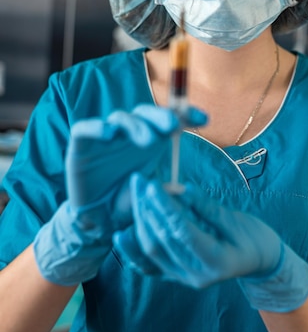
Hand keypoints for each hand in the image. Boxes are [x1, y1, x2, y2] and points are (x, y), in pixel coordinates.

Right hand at [33, 105, 205, 285]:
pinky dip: (96, 127)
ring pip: (120, 118)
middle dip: (160, 116)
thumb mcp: (151, 193)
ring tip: (147, 140)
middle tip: (173, 125)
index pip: (168, 119)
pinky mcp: (81, 145)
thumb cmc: (128, 200)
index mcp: (150, 140)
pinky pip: (85, 128)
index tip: (203, 120)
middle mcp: (128, 133)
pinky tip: (110, 133)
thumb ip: (167, 188)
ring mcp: (105, 137)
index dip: (186, 115)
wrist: (99, 218)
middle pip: (145, 113)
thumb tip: (184, 190)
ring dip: (135, 125)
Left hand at [119, 174, 307, 310]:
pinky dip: (132, 251)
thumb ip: (207, 207)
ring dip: (139, 220)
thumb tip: (182, 189)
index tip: (153, 185)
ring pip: (151, 251)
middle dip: (147, 209)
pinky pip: (148, 266)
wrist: (259, 263)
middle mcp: (195, 275)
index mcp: (215, 262)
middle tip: (139, 181)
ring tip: (135, 194)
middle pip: (162, 240)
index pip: (182, 232)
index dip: (165, 208)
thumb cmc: (254, 238)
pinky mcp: (175, 276)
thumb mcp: (237, 220)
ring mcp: (183, 278)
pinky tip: (120, 235)